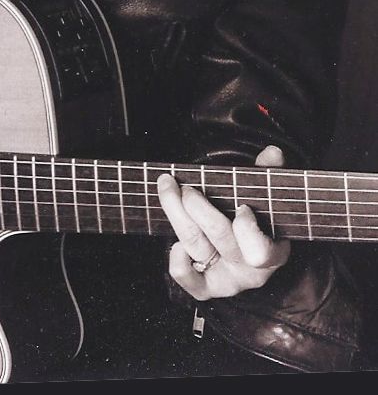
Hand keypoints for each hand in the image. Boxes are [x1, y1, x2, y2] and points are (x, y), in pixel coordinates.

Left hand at [156, 144, 290, 299]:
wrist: (253, 250)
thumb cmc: (261, 218)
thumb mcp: (269, 198)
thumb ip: (270, 174)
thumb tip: (272, 153)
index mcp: (272, 252)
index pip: (259, 250)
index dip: (247, 229)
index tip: (242, 206)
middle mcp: (249, 270)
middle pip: (218, 237)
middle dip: (198, 207)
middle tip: (187, 187)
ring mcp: (227, 280)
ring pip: (195, 246)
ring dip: (176, 213)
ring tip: (168, 187)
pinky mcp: (207, 288)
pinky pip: (186, 277)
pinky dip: (176, 259)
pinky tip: (174, 240)